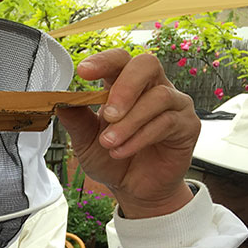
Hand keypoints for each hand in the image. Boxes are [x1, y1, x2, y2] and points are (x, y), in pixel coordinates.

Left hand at [57, 49, 199, 218]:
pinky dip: (140, 138)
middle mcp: (152, 88)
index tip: (84, 72)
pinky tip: (122, 151)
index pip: (119, 60)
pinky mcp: (187, 125)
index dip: (104, 61)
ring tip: (110, 142)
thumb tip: (60, 102)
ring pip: (158, 97)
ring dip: (130, 121)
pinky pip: (167, 122)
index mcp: (124, 85)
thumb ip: (76, 120)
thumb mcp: (85, 141)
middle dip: (125, 87)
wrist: (134, 188)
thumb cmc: (112, 158)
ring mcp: (173, 104)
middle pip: (146, 65)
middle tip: (108, 114)